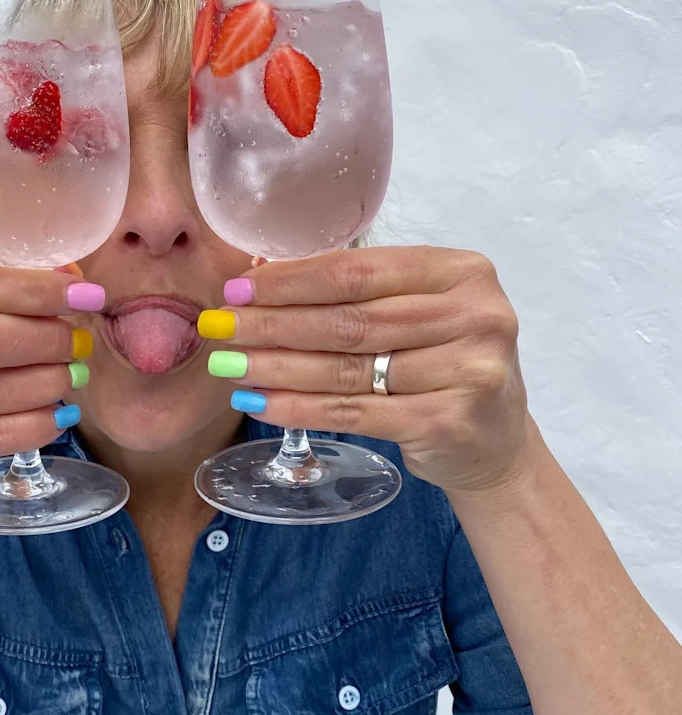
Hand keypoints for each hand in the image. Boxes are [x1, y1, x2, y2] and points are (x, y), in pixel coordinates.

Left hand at [202, 246, 530, 495]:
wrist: (495, 444)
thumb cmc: (443, 366)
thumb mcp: (419, 314)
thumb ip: (361, 294)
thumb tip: (261, 278)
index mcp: (462, 272)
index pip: (360, 270)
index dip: (292, 280)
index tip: (238, 288)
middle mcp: (475, 315)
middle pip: (350, 319)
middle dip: (273, 323)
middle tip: (219, 327)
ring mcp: (468, 371)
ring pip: (347, 368)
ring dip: (277, 367)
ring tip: (230, 365)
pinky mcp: (449, 422)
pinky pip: (355, 412)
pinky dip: (301, 408)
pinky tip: (261, 403)